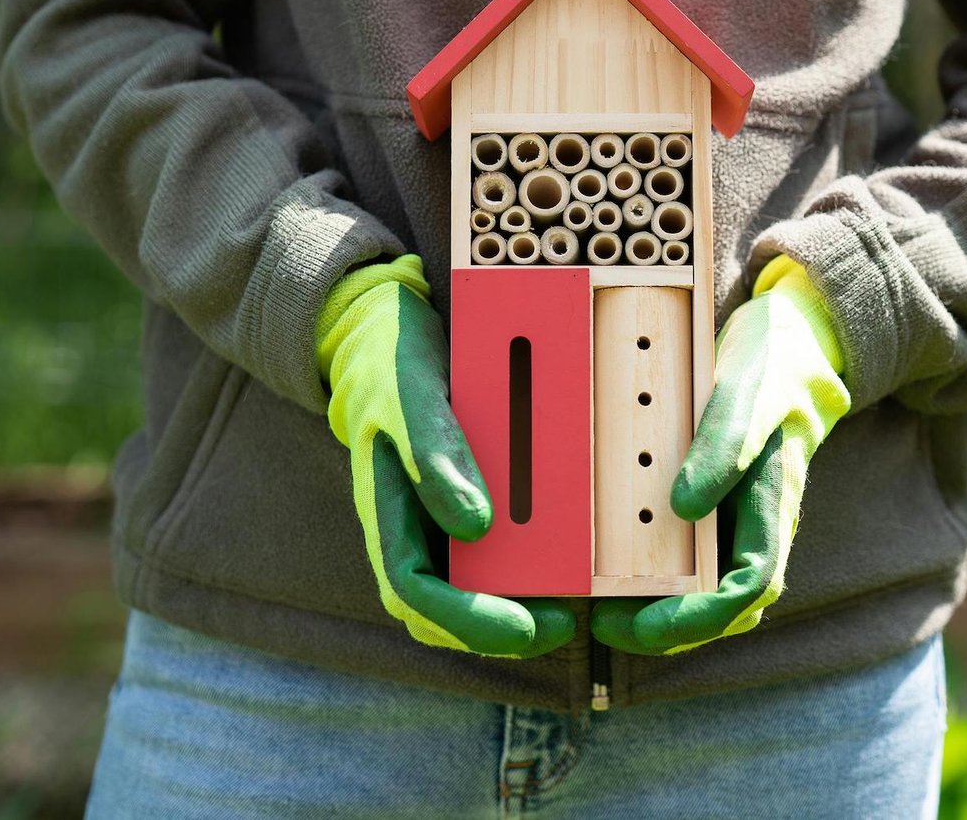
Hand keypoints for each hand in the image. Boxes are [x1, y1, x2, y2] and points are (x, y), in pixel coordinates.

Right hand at [318, 255, 575, 657]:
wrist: (386, 334)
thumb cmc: (391, 365)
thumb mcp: (408, 397)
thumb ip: (435, 455)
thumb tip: (477, 526)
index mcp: (387, 514)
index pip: (417, 592)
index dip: (469, 622)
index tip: (525, 629)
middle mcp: (414, 531)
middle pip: (447, 612)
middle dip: (504, 630)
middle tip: (567, 623)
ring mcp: (439, 523)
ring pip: (474, 591)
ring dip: (521, 606)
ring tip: (580, 604)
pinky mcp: (469, 505)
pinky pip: (498, 551)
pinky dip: (533, 565)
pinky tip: (577, 557)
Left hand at [592, 255, 849, 654]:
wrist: (790, 350)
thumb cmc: (772, 371)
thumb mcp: (749, 395)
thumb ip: (725, 446)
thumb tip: (682, 507)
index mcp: (775, 507)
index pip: (747, 589)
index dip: (697, 618)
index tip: (645, 623)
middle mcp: (758, 527)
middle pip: (724, 610)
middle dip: (667, 630)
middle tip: (604, 625)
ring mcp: (739, 523)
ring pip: (707, 595)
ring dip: (658, 614)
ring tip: (599, 610)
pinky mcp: (716, 511)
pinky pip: (690, 564)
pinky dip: (653, 580)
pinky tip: (608, 571)